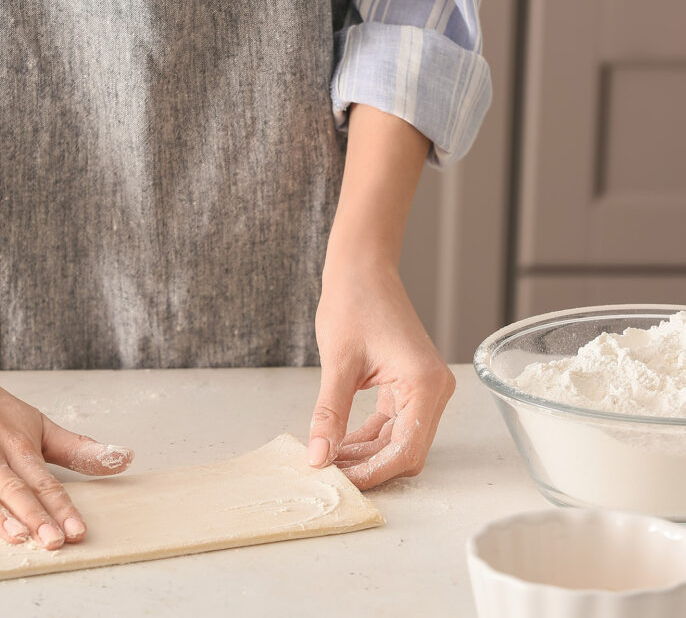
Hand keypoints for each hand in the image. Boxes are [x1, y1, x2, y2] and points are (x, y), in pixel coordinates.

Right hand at [0, 351, 133, 548]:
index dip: (62, 507)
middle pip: (14, 488)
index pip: (44, 480)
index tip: (78, 531)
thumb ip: (76, 449)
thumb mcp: (36, 422)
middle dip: (35, 516)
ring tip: (17, 537)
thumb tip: (124, 458)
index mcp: (17, 443)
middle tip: (54, 542)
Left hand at [308, 260, 454, 489]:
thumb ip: (330, 415)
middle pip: (407, 450)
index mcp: (425, 384)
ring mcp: (425, 388)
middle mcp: (435, 389)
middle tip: (328, 473)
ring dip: (366, 453)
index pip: (405, 449)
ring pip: (399, 440)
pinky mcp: (411, 385)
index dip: (373, 472)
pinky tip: (339, 441)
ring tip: (328, 458)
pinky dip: (369, 436)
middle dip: (369, 466)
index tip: (340, 483)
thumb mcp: (338, 364)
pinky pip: (394, 423)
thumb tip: (318, 457)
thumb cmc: (354, 303)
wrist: (363, 269)